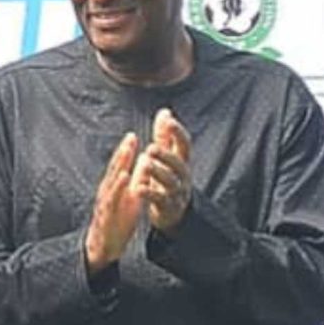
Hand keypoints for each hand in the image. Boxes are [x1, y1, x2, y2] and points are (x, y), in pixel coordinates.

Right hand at [84, 132, 143, 274]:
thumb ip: (136, 181)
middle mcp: (107, 192)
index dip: (126, 151)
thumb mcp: (130, 199)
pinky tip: (124, 177)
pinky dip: (118, 186)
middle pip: (114, 169)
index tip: (134, 136)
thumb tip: (144, 162)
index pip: (119, 166)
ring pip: (112, 180)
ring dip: (120, 164)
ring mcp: (105, 202)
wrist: (103, 248)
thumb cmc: (116, 221)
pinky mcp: (106, 214)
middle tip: (131, 137)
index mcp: (114, 188)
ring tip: (128, 151)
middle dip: (123, 152)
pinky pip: (112, 198)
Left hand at [135, 107, 191, 232]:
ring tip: (145, 163)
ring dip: (158, 172)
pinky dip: (149, 193)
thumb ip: (165, 136)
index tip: (169, 121)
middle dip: (166, 155)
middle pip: (178, 164)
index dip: (178, 133)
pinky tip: (138, 188)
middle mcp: (183, 176)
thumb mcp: (168, 158)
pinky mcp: (168, 207)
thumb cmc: (168, 179)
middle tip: (151, 147)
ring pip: (170, 182)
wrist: (173, 213)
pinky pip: (160, 199)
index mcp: (183, 162)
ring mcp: (177, 192)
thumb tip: (165, 111)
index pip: (185, 144)